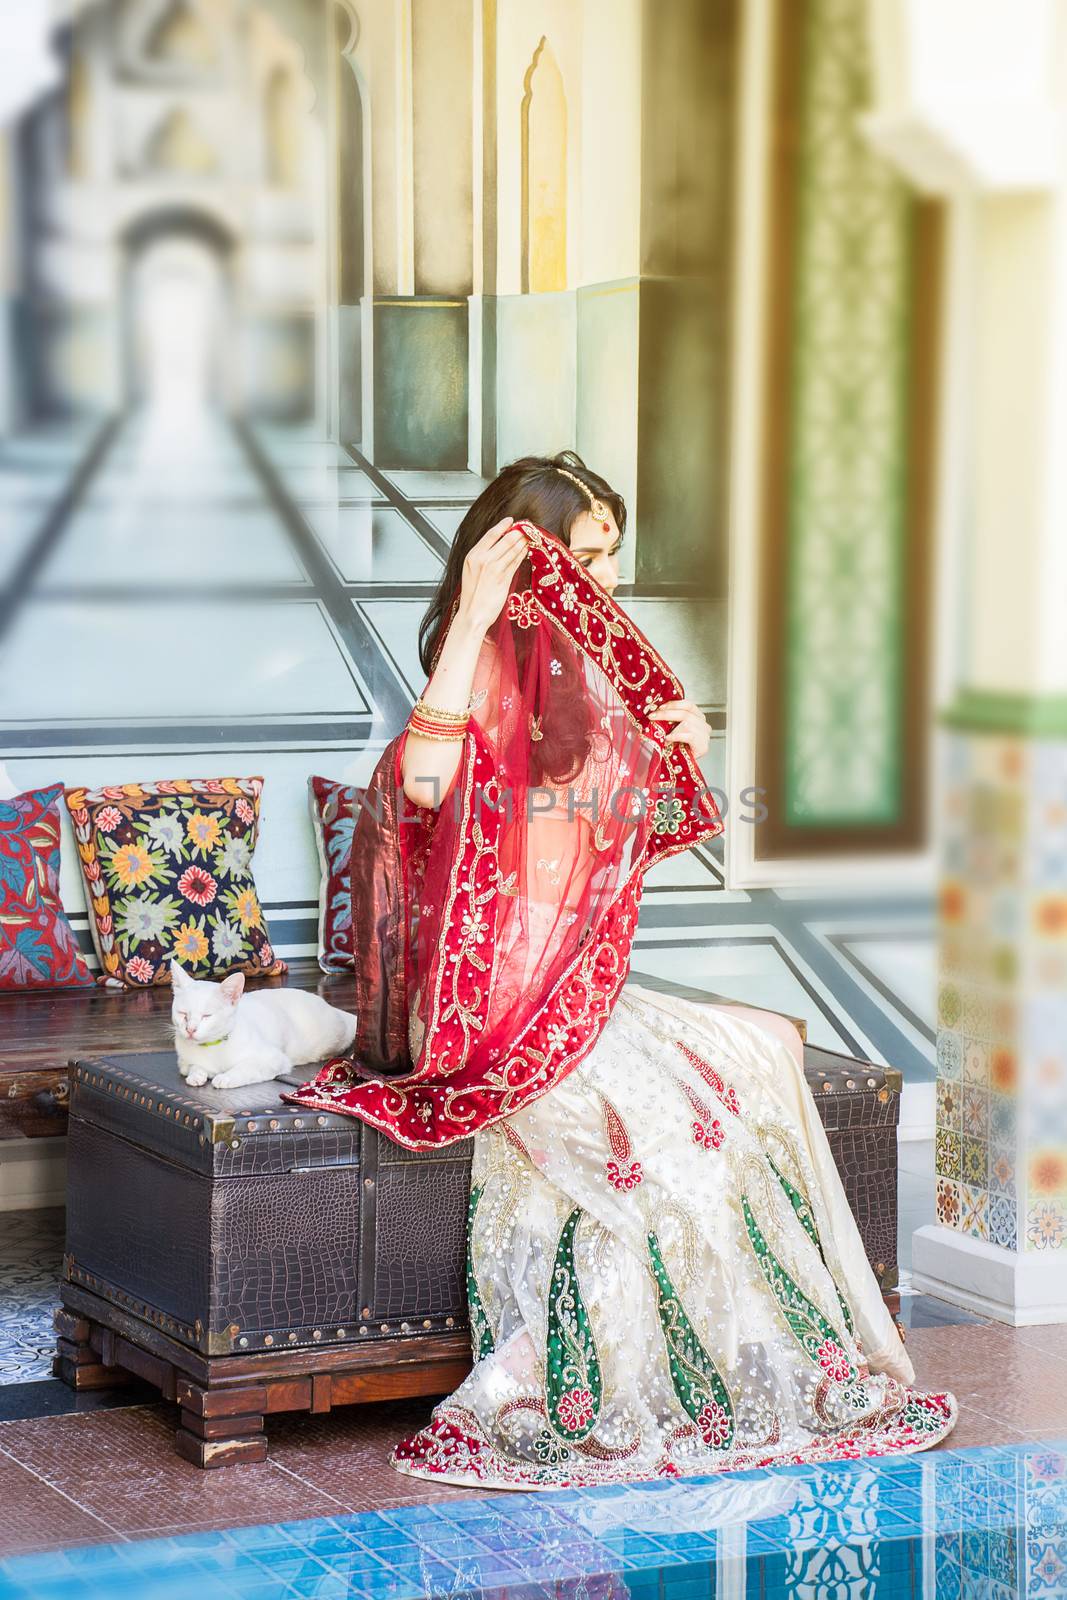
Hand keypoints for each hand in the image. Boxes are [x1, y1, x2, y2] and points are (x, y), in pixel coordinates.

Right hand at [457, 518, 529, 635]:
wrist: (472, 614)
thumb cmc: (472, 595)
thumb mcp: (471, 571)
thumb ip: (482, 557)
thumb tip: (497, 545)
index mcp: (473, 556)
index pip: (490, 535)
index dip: (503, 526)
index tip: (511, 521)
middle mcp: (483, 560)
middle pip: (505, 540)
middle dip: (518, 532)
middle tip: (527, 528)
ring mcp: (494, 569)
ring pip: (513, 550)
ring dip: (523, 542)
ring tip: (530, 537)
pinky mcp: (504, 579)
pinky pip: (516, 562)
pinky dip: (522, 554)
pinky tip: (527, 550)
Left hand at [648, 699, 710, 758]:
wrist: (681, 766)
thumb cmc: (677, 747)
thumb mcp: (674, 729)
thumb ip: (671, 719)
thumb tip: (656, 710)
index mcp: (698, 718)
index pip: (689, 705)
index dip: (674, 704)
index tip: (660, 707)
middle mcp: (704, 725)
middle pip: (686, 713)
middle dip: (667, 714)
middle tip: (653, 716)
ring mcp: (705, 736)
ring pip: (687, 724)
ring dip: (671, 728)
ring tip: (661, 733)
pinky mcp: (702, 746)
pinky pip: (689, 736)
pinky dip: (676, 736)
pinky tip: (668, 739)